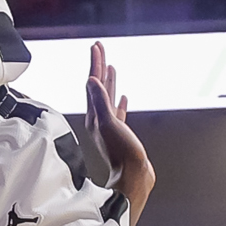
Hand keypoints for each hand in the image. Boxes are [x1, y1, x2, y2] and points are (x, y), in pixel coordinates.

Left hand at [84, 44, 154, 221]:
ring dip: (109, 81)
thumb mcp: (109, 125)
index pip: (94, 83)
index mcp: (96, 115)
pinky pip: (118, 112)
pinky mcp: (121, 134)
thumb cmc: (123, 155)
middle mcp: (100, 118)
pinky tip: (124, 98)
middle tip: (100, 50)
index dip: (96, 63)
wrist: (134, 178)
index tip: (97, 47)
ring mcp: (110, 126)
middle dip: (100, 67)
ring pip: (108, 97)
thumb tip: (91, 80)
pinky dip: (120, 102)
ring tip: (111, 68)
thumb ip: (100, 102)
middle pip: (98, 86)